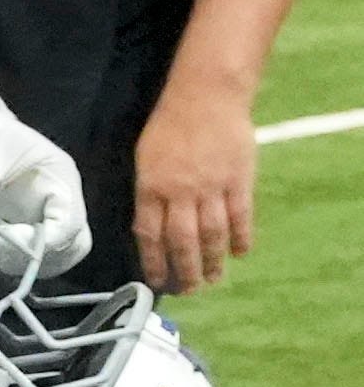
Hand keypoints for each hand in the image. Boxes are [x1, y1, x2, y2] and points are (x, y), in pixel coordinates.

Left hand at [0, 70, 91, 274]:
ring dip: (32, 262)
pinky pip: (35, 251)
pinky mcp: (24, 221)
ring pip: (59, 252)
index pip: (70, 221)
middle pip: (74, 242)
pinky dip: (20, 260)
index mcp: (56, 176)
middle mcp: (57, 196)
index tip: (5, 244)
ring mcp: (42, 210)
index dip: (45, 241)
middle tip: (1, 253)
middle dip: (43, 256)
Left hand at [130, 76, 255, 291]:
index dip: (153, 261)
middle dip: (185, 271)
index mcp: (151, 187)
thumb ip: (149, 192)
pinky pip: (240, 216)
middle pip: (182, 242)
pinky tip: (240, 253)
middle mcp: (181, 192)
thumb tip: (151, 226)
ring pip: (212, 235)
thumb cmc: (169, 124)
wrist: (206, 96)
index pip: (149, 234)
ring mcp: (212, 187)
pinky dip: (241, 237)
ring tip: (214, 279)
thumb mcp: (145, 157)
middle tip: (189, 291)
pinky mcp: (239, 180)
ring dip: (212, 261)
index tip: (157, 281)